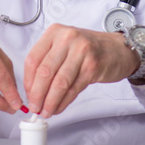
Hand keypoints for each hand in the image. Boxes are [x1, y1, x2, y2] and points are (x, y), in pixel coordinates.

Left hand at [23, 25, 139, 118]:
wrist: (117, 49)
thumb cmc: (88, 48)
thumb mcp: (64, 46)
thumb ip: (47, 61)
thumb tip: (32, 88)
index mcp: (54, 32)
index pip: (33, 60)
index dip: (28, 81)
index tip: (28, 95)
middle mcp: (67, 38)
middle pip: (44, 72)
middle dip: (37, 95)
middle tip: (35, 107)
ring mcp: (81, 51)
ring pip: (59, 83)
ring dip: (50, 102)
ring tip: (46, 111)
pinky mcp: (92, 66)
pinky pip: (73, 89)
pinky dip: (64, 102)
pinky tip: (59, 107)